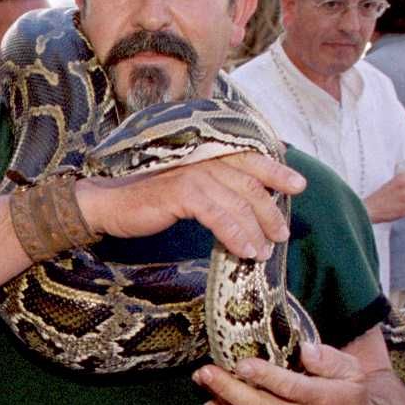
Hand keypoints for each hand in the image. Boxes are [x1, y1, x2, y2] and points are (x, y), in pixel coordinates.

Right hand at [77, 152, 304, 261]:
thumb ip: (213, 187)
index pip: (249, 157)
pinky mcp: (179, 192)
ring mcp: (191, 173)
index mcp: (205, 153)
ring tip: (263, 251)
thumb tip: (247, 203)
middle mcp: (201, 158)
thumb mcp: (185, 189)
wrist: (107, 204)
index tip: (297, 185)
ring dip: (255, 229)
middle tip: (281, 234)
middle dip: (270, 209)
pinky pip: (218, 215)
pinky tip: (243, 251)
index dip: (275, 170)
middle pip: (249, 181)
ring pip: (237, 201)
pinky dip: (234, 234)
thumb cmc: (145, 200)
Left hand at [193, 341, 387, 404]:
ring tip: (201, 380)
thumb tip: (304, 349)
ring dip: (221, 400)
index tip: (241, 363)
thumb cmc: (350, 395)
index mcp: (320, 399)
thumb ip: (329, 359)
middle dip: (228, 388)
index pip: (288, 387)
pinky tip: (209, 402)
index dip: (263, 376)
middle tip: (205, 371)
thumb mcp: (352, 372)